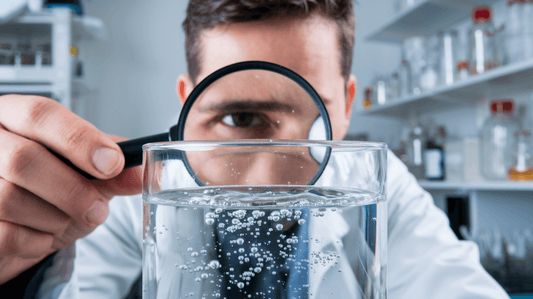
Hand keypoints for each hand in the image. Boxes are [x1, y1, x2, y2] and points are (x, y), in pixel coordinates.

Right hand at [0, 95, 141, 283]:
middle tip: (98, 209)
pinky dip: (36, 240)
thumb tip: (149, 172)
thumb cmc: (49, 191)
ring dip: (55, 218)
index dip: (79, 139)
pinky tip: (42, 233)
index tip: (112, 163)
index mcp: (13, 117)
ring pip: (10, 198)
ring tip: (65, 219)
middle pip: (23, 159)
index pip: (40, 114)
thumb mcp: (86, 174)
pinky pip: (4, 234)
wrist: (19, 228)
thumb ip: (114, 170)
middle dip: (72, 191)